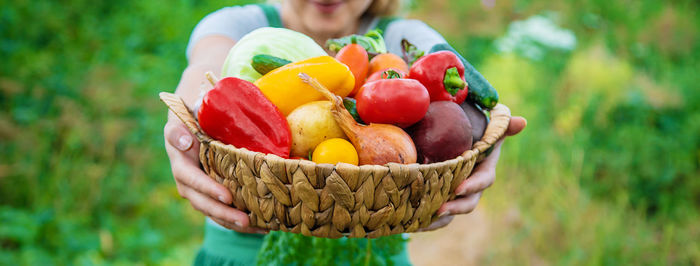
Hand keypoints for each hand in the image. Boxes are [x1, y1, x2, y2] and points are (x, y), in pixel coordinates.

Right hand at [164, 113, 266, 233]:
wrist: (192, 125)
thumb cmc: (189, 119)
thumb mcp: (180, 119)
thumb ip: (178, 131)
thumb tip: (185, 142)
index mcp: (181, 165)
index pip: (192, 180)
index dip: (208, 189)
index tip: (227, 197)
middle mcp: (188, 184)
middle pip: (204, 203)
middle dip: (224, 214)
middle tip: (245, 221)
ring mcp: (200, 193)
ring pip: (214, 213)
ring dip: (234, 223)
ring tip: (258, 227)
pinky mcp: (213, 196)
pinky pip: (224, 213)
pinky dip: (240, 222)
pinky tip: (263, 226)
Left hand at [419, 116, 526, 231]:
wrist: (460, 137)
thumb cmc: (476, 131)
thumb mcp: (488, 127)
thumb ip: (502, 126)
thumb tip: (522, 122)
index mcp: (484, 169)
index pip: (483, 181)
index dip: (473, 186)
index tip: (459, 189)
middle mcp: (472, 185)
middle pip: (468, 202)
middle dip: (455, 207)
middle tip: (440, 210)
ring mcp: (458, 194)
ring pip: (452, 212)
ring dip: (439, 220)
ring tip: (422, 223)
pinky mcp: (444, 198)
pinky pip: (438, 215)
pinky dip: (427, 221)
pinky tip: (413, 225)